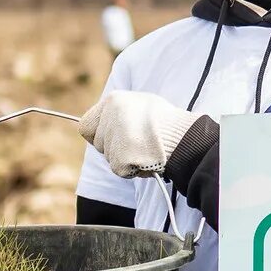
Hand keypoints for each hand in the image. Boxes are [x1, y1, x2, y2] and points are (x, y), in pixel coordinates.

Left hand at [79, 91, 201, 178]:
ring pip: (109, 158)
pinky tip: (147, 159)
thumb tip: (106, 122)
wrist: (184, 136)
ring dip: (124, 159)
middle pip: (98, 144)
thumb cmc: (166, 121)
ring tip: (146, 150)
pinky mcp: (120, 157)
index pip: (86, 126)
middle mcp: (109, 117)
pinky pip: (120, 169)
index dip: (99, 135)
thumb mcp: (141, 104)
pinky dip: (132, 170)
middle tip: (137, 145)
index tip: (113, 139)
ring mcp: (114, 137)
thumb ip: (120, 112)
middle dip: (114, 149)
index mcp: (112, 100)